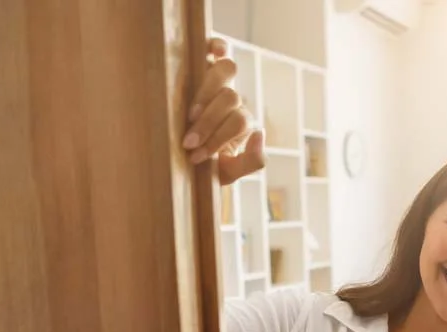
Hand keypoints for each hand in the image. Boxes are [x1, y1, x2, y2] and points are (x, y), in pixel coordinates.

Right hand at [184, 37, 264, 184]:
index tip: (195, 157)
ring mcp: (220, 81)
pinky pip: (219, 47)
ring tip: (190, 114)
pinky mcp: (204, 65)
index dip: (217, 138)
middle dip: (209, 123)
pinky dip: (217, 46)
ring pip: (226, 70)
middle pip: (230, 97)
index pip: (238, 122)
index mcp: (241, 122)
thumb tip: (260, 133)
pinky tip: (209, 52)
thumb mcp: (231, 172)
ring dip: (207, 92)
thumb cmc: (208, 164)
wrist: (186, 160)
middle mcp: (233, 100)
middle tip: (188, 142)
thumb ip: (253, 160)